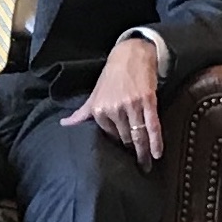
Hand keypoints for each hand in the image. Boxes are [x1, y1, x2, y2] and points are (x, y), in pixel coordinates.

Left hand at [62, 35, 167, 165]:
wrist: (131, 55)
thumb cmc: (111, 76)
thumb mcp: (94, 94)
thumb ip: (81, 113)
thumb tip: (64, 124)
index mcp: (99, 109)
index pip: (109, 136)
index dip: (117, 145)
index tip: (123, 155)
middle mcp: (114, 109)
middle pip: (124, 139)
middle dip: (130, 151)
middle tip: (137, 164)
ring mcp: (132, 105)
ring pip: (138, 136)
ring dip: (143, 153)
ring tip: (146, 166)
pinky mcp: (148, 101)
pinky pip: (152, 127)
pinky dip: (156, 142)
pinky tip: (157, 154)